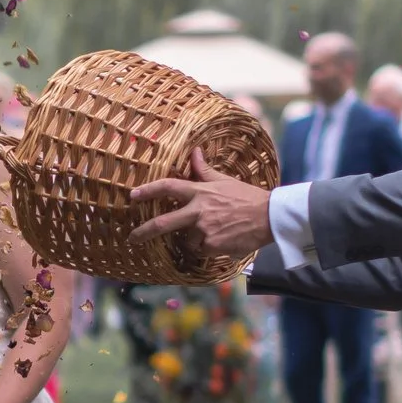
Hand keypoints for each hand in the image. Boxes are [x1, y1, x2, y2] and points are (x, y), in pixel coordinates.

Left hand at [128, 150, 272, 263]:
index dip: (148, 190)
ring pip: (187, 240)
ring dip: (195, 240)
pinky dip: (208, 248)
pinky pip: (201, 251)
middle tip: (132, 238)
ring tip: (216, 231)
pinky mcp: (211, 245)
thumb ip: (204, 170)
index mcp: (200, 192)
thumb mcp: (224, 181)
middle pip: (163, 223)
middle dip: (144, 232)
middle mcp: (198, 210)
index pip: (168, 187)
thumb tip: (194, 152)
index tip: (133, 196)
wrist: (269, 217)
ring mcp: (204, 229)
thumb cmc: (247, 197)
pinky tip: (222, 240)